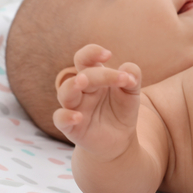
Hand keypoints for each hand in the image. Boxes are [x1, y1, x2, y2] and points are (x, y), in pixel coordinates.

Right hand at [53, 44, 141, 158]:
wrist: (119, 140)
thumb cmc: (121, 111)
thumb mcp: (132, 93)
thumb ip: (132, 77)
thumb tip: (128, 71)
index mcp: (93, 77)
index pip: (85, 59)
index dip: (92, 53)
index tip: (108, 55)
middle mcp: (81, 90)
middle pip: (82, 75)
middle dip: (97, 74)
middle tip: (118, 78)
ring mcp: (74, 107)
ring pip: (65, 92)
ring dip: (72, 86)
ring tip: (83, 81)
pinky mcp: (70, 127)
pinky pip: (60, 119)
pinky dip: (65, 116)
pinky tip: (78, 117)